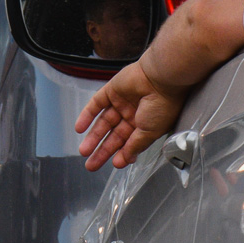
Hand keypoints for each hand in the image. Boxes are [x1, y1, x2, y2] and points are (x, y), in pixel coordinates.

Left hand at [74, 57, 186, 171]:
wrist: (161, 78)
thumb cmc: (164, 104)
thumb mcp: (150, 132)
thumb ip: (135, 146)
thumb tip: (126, 159)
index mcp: (147, 125)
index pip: (130, 143)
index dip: (121, 154)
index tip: (114, 164)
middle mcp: (134, 114)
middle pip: (114, 136)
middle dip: (102, 151)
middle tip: (91, 164)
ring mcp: (122, 102)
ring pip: (103, 123)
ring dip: (93, 137)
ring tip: (84, 151)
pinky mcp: (112, 91)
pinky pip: (96, 104)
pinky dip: (86, 116)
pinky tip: (79, 128)